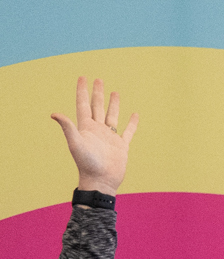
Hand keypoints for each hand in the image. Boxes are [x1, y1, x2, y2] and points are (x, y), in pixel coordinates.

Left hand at [51, 76, 137, 193]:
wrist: (100, 180)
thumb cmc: (86, 163)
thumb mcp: (76, 143)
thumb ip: (67, 127)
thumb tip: (54, 114)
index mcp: (86, 127)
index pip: (83, 104)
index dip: (82, 91)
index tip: (83, 78)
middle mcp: (97, 130)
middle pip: (97, 107)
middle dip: (97, 93)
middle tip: (98, 80)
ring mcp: (110, 137)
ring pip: (112, 116)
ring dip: (113, 104)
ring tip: (115, 92)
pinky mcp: (121, 146)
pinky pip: (128, 131)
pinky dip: (132, 123)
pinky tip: (134, 115)